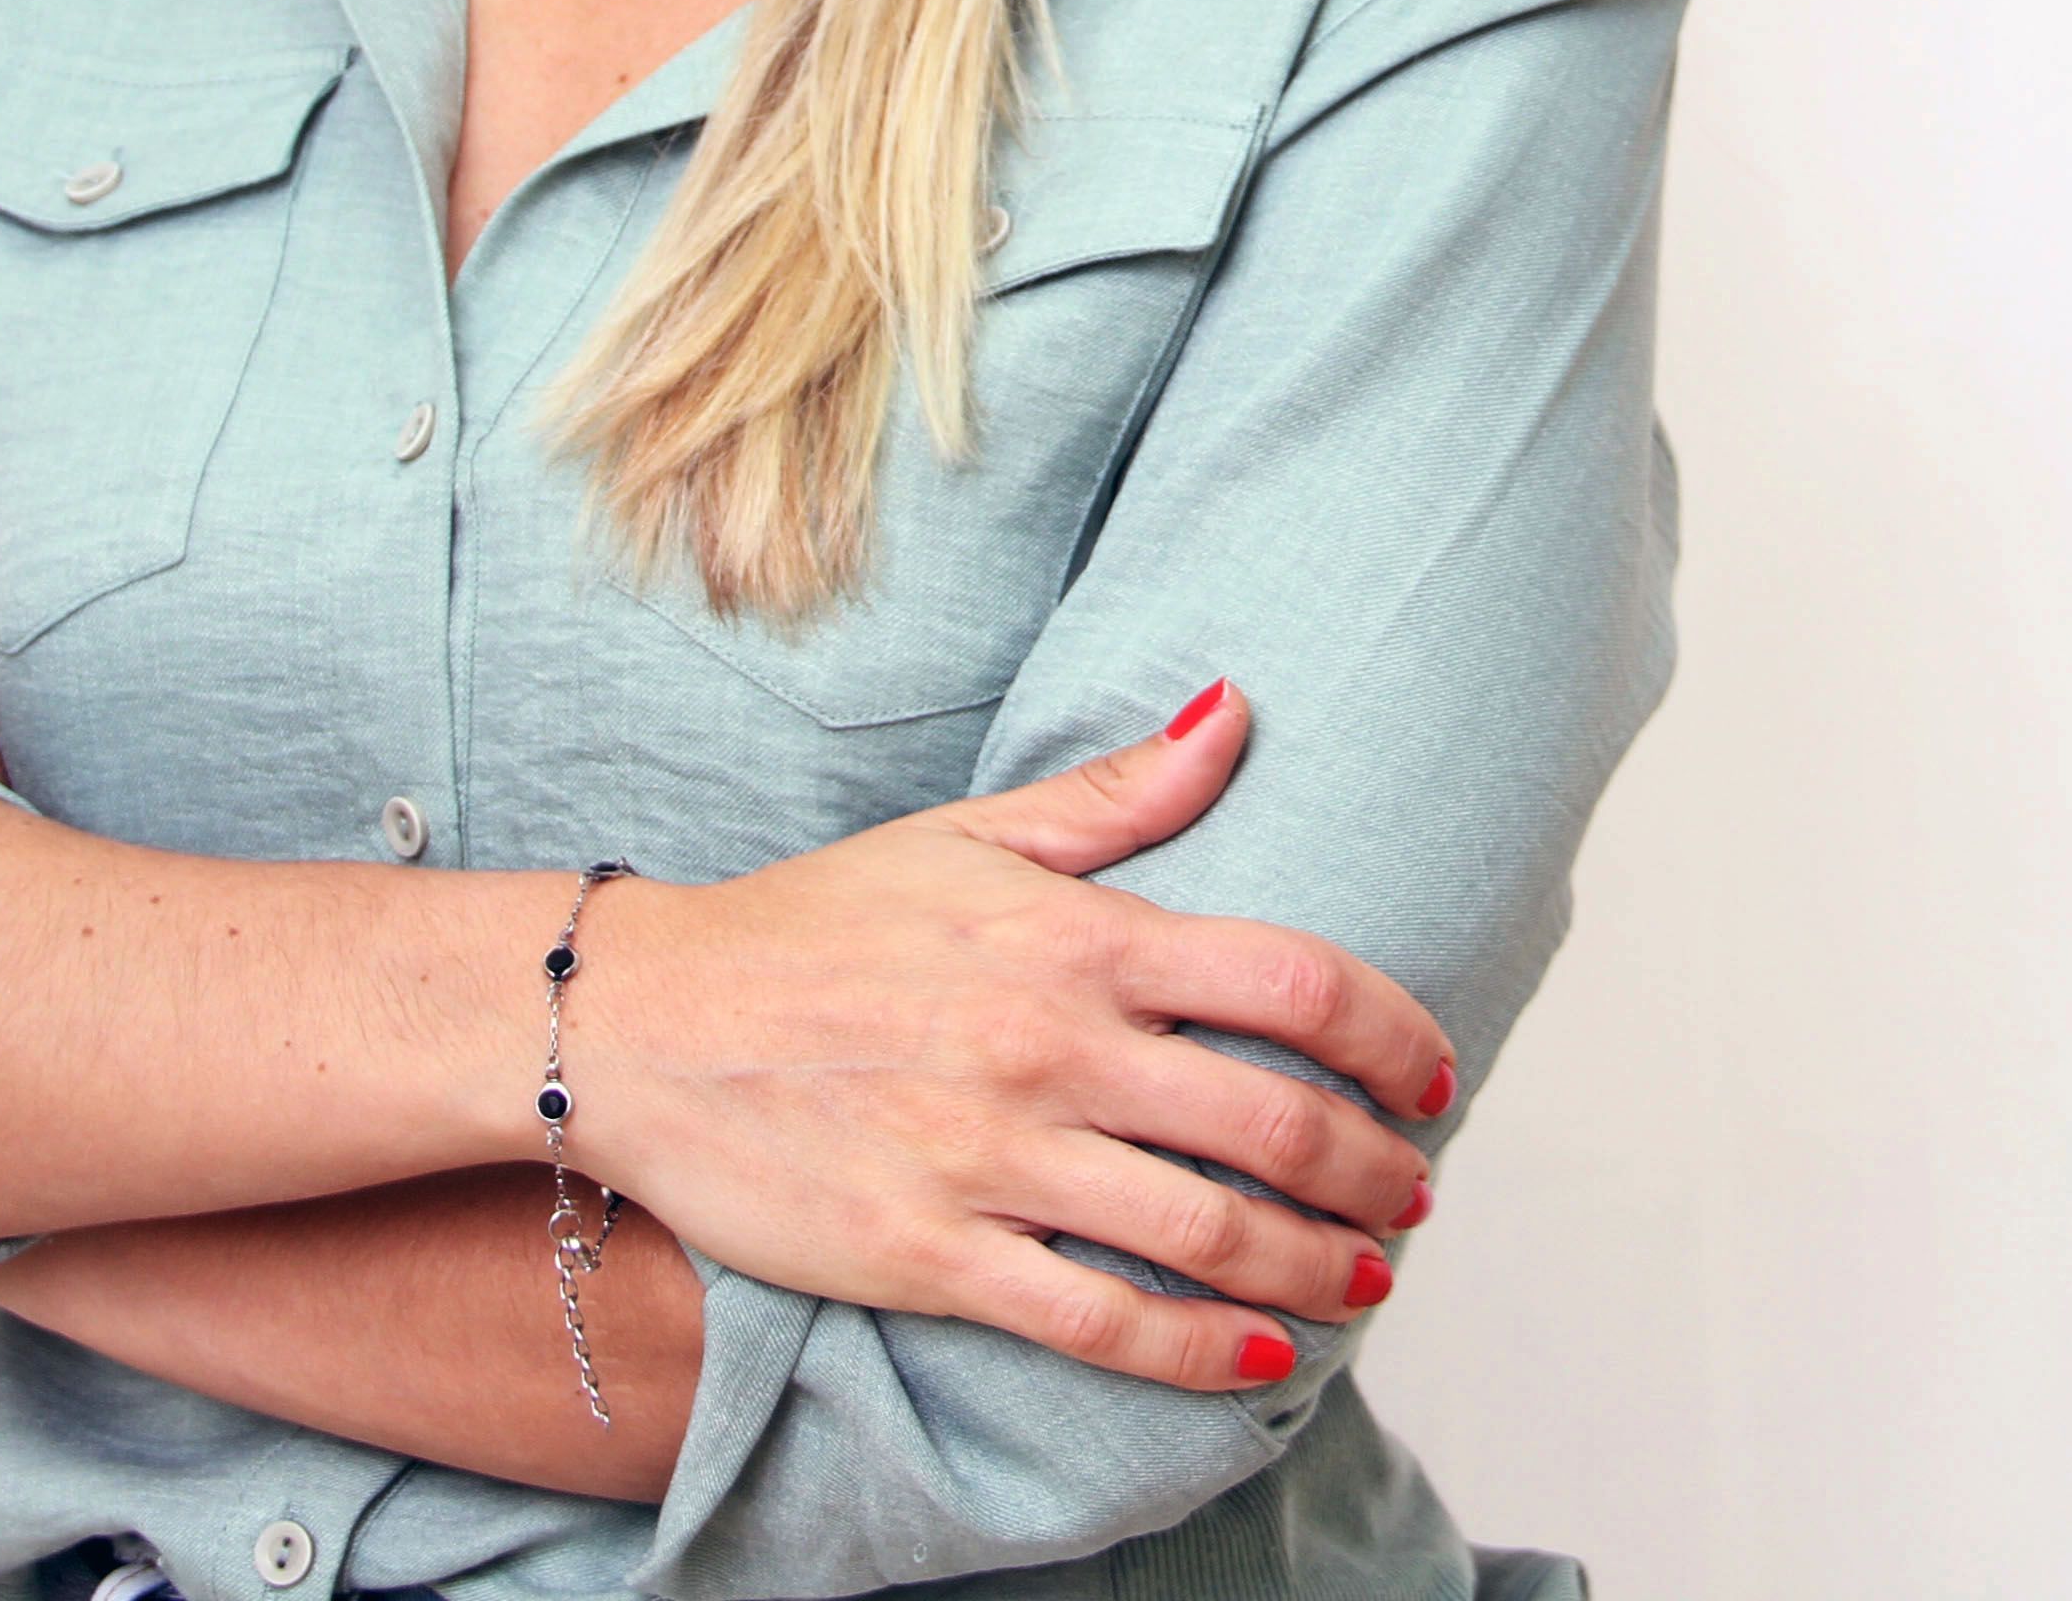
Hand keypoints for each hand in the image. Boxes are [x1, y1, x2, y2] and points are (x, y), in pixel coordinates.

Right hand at [575, 685, 1454, 1393]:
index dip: (1393, 1037)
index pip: (1295, 982)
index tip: (1433, 1075)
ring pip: (1207, 1233)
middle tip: (1413, 1198)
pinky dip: (1195, 1351)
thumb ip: (1120, 793)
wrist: (638, 1020)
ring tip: (1365, 1280)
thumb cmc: (810, 926)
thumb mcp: (968, 835)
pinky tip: (1256, 1358)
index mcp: (1078, 937)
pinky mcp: (932, 1254)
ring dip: (1315, 1268)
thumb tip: (1239, 712)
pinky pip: (1097, 1318)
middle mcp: (1053, 1046)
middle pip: (1276, 1122)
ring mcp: (994, 1156)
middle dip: (1376, 1173)